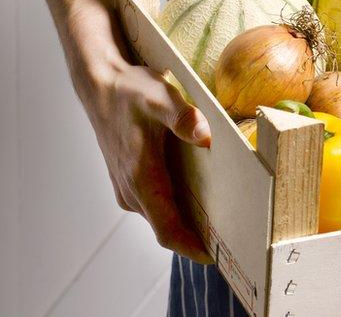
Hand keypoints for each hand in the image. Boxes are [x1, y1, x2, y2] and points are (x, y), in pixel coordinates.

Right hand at [87, 57, 213, 262]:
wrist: (101, 86)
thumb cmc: (131, 92)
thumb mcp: (159, 96)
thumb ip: (182, 116)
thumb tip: (204, 135)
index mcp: (141, 178)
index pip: (167, 229)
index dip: (190, 246)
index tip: (215, 257)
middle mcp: (133, 191)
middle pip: (168, 228)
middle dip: (198, 238)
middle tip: (236, 240)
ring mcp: (129, 188)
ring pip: (162, 217)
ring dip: (189, 224)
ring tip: (227, 223)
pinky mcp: (130, 182)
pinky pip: (157, 205)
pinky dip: (178, 209)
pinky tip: (205, 200)